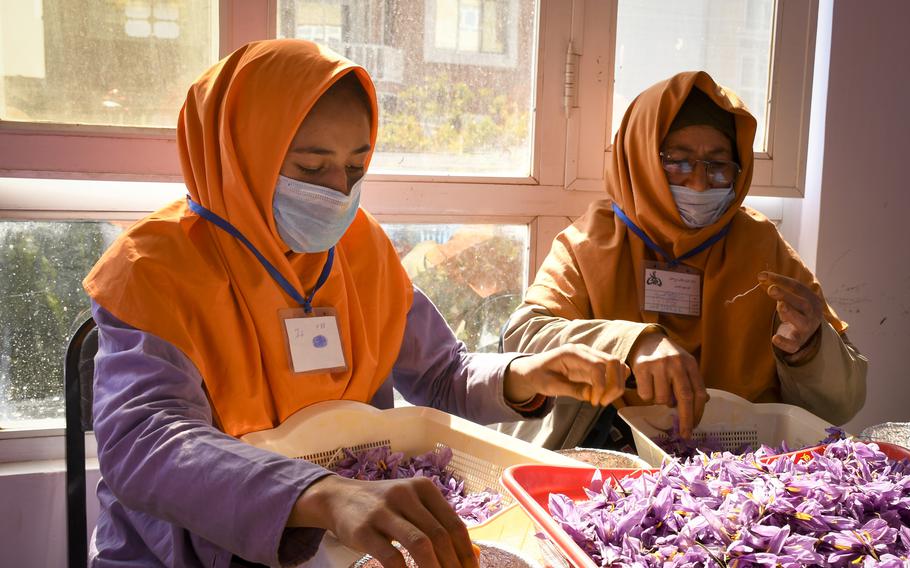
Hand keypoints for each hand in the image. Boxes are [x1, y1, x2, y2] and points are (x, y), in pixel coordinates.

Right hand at [290, 475, 477, 567]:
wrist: (339, 497)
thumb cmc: (383, 505)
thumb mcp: (411, 505)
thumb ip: (436, 523)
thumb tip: (470, 555)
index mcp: (423, 488)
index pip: (454, 524)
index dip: (466, 553)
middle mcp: (406, 495)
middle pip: (440, 536)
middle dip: (453, 565)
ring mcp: (383, 511)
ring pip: (420, 544)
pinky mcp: (364, 529)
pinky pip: (391, 557)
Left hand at [504, 344, 628, 406]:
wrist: (532, 371)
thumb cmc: (539, 376)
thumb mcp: (551, 386)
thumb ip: (572, 390)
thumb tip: (592, 396)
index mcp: (572, 353)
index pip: (598, 366)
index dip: (601, 386)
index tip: (595, 402)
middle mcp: (585, 352)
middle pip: (613, 362)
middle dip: (614, 385)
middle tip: (602, 402)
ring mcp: (591, 357)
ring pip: (617, 366)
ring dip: (616, 384)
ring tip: (603, 400)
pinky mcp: (594, 365)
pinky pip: (612, 372)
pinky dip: (613, 383)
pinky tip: (602, 395)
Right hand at [626, 329, 706, 437]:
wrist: (647, 340)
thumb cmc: (669, 357)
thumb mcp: (685, 365)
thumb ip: (693, 382)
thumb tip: (704, 401)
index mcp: (690, 364)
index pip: (698, 392)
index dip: (698, 412)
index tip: (695, 426)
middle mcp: (676, 363)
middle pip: (684, 397)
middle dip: (686, 419)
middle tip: (685, 433)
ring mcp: (658, 365)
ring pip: (662, 399)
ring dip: (661, 402)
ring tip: (659, 390)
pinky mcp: (642, 368)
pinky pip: (646, 395)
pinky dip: (647, 396)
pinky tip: (648, 385)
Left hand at [759, 271, 822, 361]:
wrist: (807, 334)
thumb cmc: (796, 310)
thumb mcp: (791, 297)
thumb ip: (777, 287)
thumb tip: (761, 276)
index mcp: (812, 299)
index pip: (798, 287)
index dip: (781, 280)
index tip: (762, 275)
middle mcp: (812, 314)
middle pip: (802, 303)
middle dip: (787, 296)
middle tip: (771, 289)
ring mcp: (806, 329)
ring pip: (801, 322)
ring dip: (790, 313)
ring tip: (780, 306)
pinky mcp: (797, 343)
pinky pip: (793, 344)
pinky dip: (784, 342)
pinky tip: (775, 338)